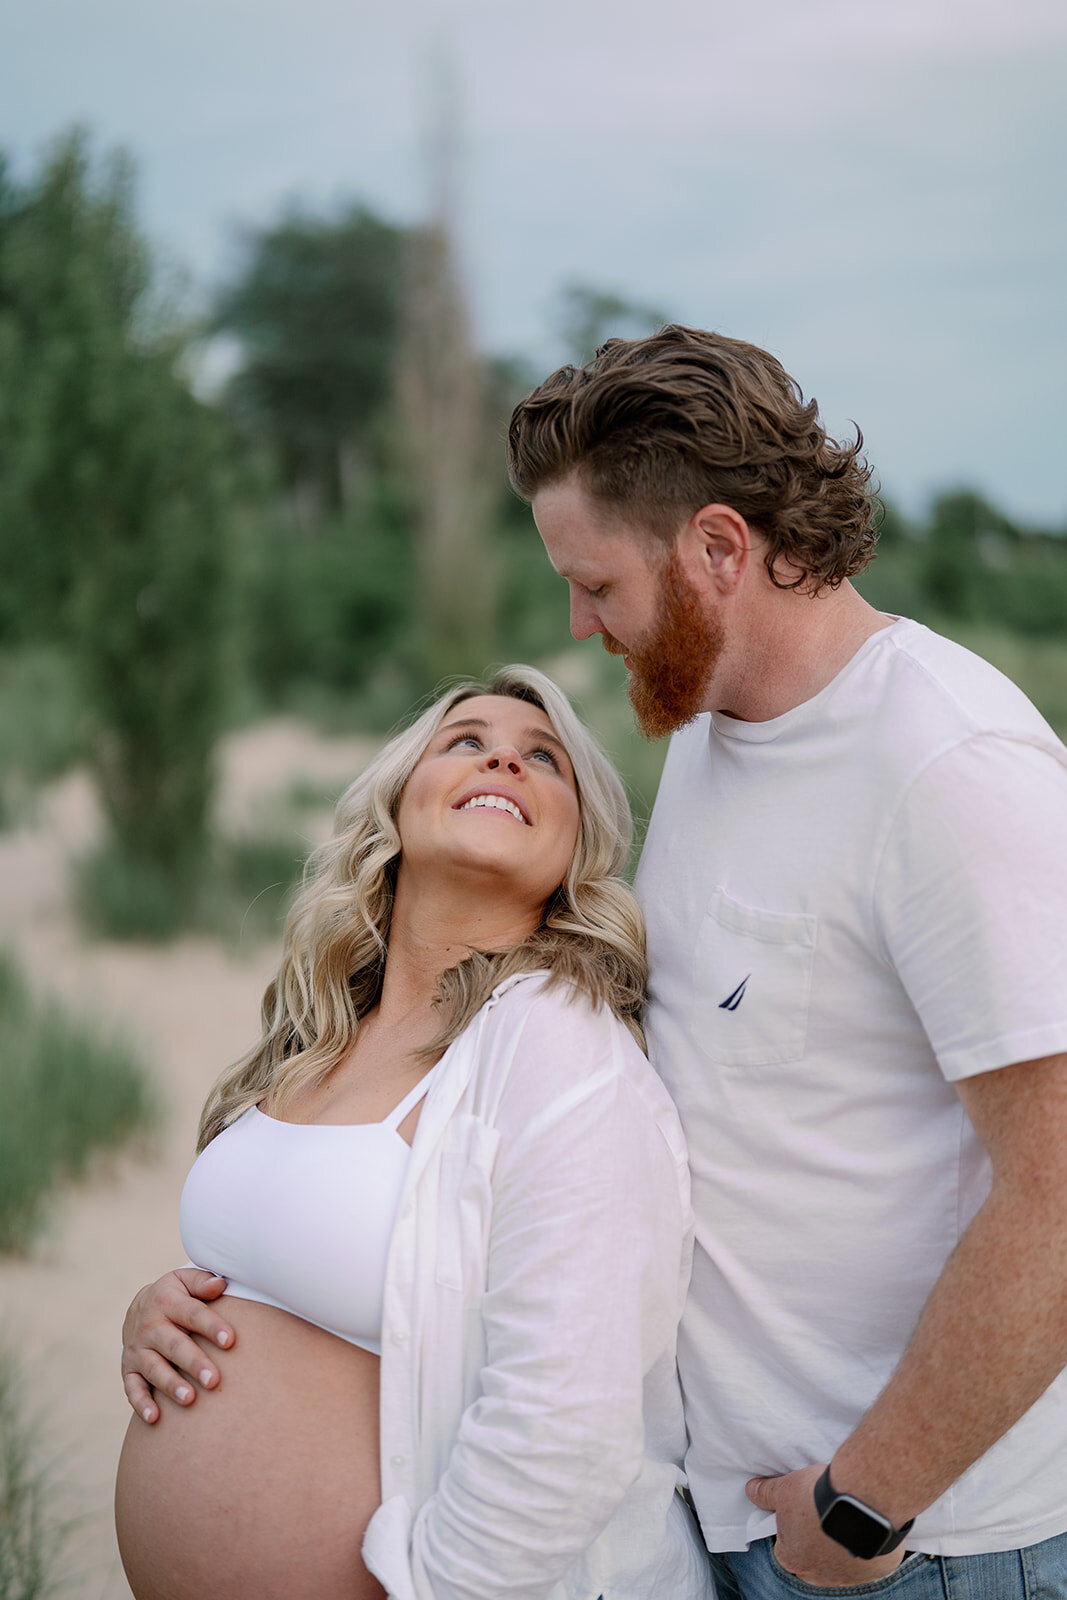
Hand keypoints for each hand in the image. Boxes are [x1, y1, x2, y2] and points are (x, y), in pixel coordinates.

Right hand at [121, 1267, 234, 1422]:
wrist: (139, 1307)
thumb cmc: (176, 1296)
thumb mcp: (185, 1281)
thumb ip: (203, 1282)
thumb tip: (220, 1285)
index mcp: (167, 1302)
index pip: (193, 1314)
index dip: (212, 1327)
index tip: (231, 1341)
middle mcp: (150, 1326)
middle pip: (174, 1345)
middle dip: (194, 1363)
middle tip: (214, 1380)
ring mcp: (137, 1349)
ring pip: (154, 1369)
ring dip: (171, 1385)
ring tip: (189, 1399)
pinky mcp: (128, 1369)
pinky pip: (132, 1388)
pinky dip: (141, 1403)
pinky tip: (155, 1418)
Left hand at [747, 1465, 906, 1588]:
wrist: (861, 1502)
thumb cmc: (818, 1498)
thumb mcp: (785, 1489)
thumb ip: (767, 1493)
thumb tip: (751, 1490)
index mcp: (792, 1558)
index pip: (783, 1549)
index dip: (789, 1530)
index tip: (798, 1514)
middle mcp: (819, 1574)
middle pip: (811, 1559)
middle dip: (814, 1540)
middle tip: (821, 1514)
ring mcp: (848, 1576)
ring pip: (839, 1562)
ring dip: (840, 1544)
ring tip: (844, 1516)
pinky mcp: (873, 1571)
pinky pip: (866, 1561)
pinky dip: (863, 1544)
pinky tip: (864, 1524)